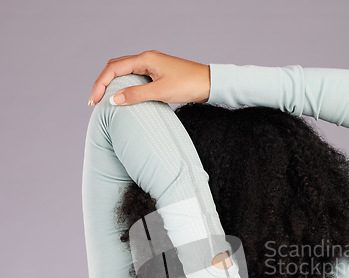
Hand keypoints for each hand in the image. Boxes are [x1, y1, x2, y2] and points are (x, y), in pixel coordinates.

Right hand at [88, 50, 209, 105]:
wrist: (209, 83)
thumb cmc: (189, 85)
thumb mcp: (161, 92)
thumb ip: (137, 95)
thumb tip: (114, 99)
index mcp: (145, 59)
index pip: (113, 69)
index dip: (100, 84)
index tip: (94, 101)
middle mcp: (146, 59)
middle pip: (115, 67)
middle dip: (103, 83)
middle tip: (95, 101)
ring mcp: (152, 66)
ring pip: (125, 72)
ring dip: (113, 84)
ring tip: (106, 100)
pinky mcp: (158, 74)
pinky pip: (136, 77)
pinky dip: (126, 86)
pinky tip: (125, 98)